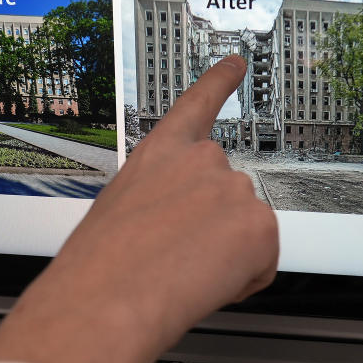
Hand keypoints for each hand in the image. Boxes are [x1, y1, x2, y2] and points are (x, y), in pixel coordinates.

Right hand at [0, 56, 278, 362]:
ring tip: (180, 270)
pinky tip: (203, 282)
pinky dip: (241, 280)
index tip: (235, 64)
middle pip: (228, 193)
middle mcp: (202, 161)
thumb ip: (159, 198)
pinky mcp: (260, 228)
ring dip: (225, 256)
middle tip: (175, 254)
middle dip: (214, 227)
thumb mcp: (119, 210)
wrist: (106, 299)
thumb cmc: (99, 263)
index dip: (219, 83)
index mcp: (159, 153)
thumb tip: (181, 224)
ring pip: (246, 231)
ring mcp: (234, 190)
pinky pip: (262, 264)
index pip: (196, 106)